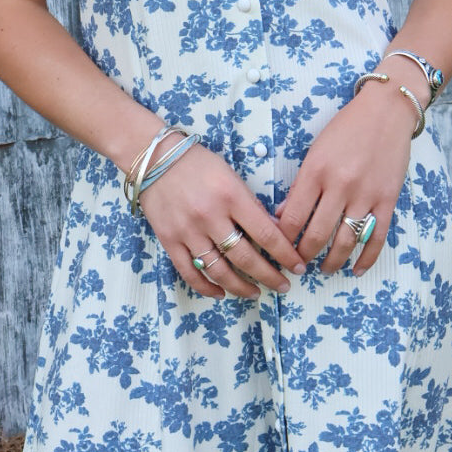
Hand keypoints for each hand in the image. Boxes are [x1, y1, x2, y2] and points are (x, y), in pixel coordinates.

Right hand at [138, 143, 305, 299]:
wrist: (154, 159)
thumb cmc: (198, 164)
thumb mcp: (231, 176)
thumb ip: (250, 204)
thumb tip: (274, 232)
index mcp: (231, 196)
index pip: (266, 234)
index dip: (285, 255)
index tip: (297, 267)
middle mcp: (210, 217)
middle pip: (246, 258)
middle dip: (269, 277)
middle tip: (283, 286)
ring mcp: (188, 231)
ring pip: (219, 271)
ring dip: (241, 287)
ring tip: (255, 293)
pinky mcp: (169, 240)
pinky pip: (190, 272)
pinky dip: (207, 287)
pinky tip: (221, 293)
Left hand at [274, 86, 415, 275]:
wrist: (387, 110)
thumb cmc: (346, 127)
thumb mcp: (315, 150)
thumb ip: (301, 183)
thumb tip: (284, 216)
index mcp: (316, 171)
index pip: (293, 216)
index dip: (282, 239)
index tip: (278, 249)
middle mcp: (340, 185)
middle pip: (316, 234)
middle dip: (303, 256)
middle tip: (297, 265)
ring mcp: (366, 194)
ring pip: (345, 241)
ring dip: (332, 261)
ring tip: (324, 269)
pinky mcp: (388, 199)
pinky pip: (376, 237)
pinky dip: (366, 258)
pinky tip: (356, 269)